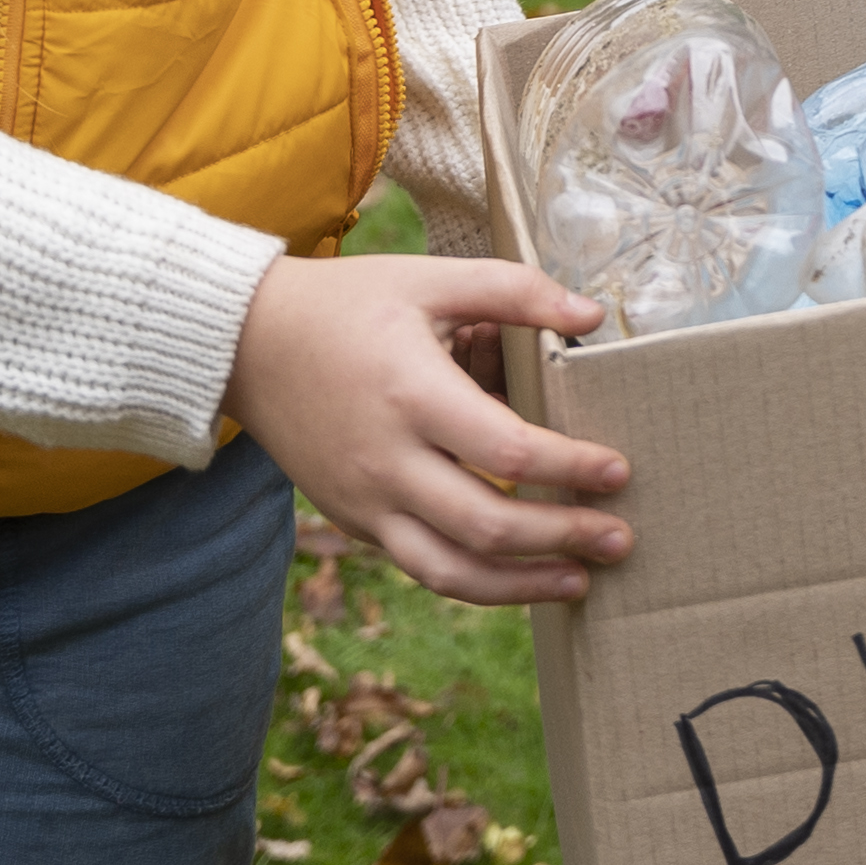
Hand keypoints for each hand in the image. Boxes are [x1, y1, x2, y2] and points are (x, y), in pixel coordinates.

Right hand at [224, 252, 629, 605]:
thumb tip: (592, 316)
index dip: (572, 468)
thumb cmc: (348, 304)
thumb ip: (515, 292)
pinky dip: (475, 580)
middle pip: (488, 525)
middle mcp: (387, 460)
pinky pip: (420, 566)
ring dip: (523, 586)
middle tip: (620, 538)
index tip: (619, 471)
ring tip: (579, 582)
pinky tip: (520, 575)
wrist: (245, 343)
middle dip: (563, 538)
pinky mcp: (354, 520)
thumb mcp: (431, 278)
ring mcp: (365, 500)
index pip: (509, 452)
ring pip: (451, 571)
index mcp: (413, 394)